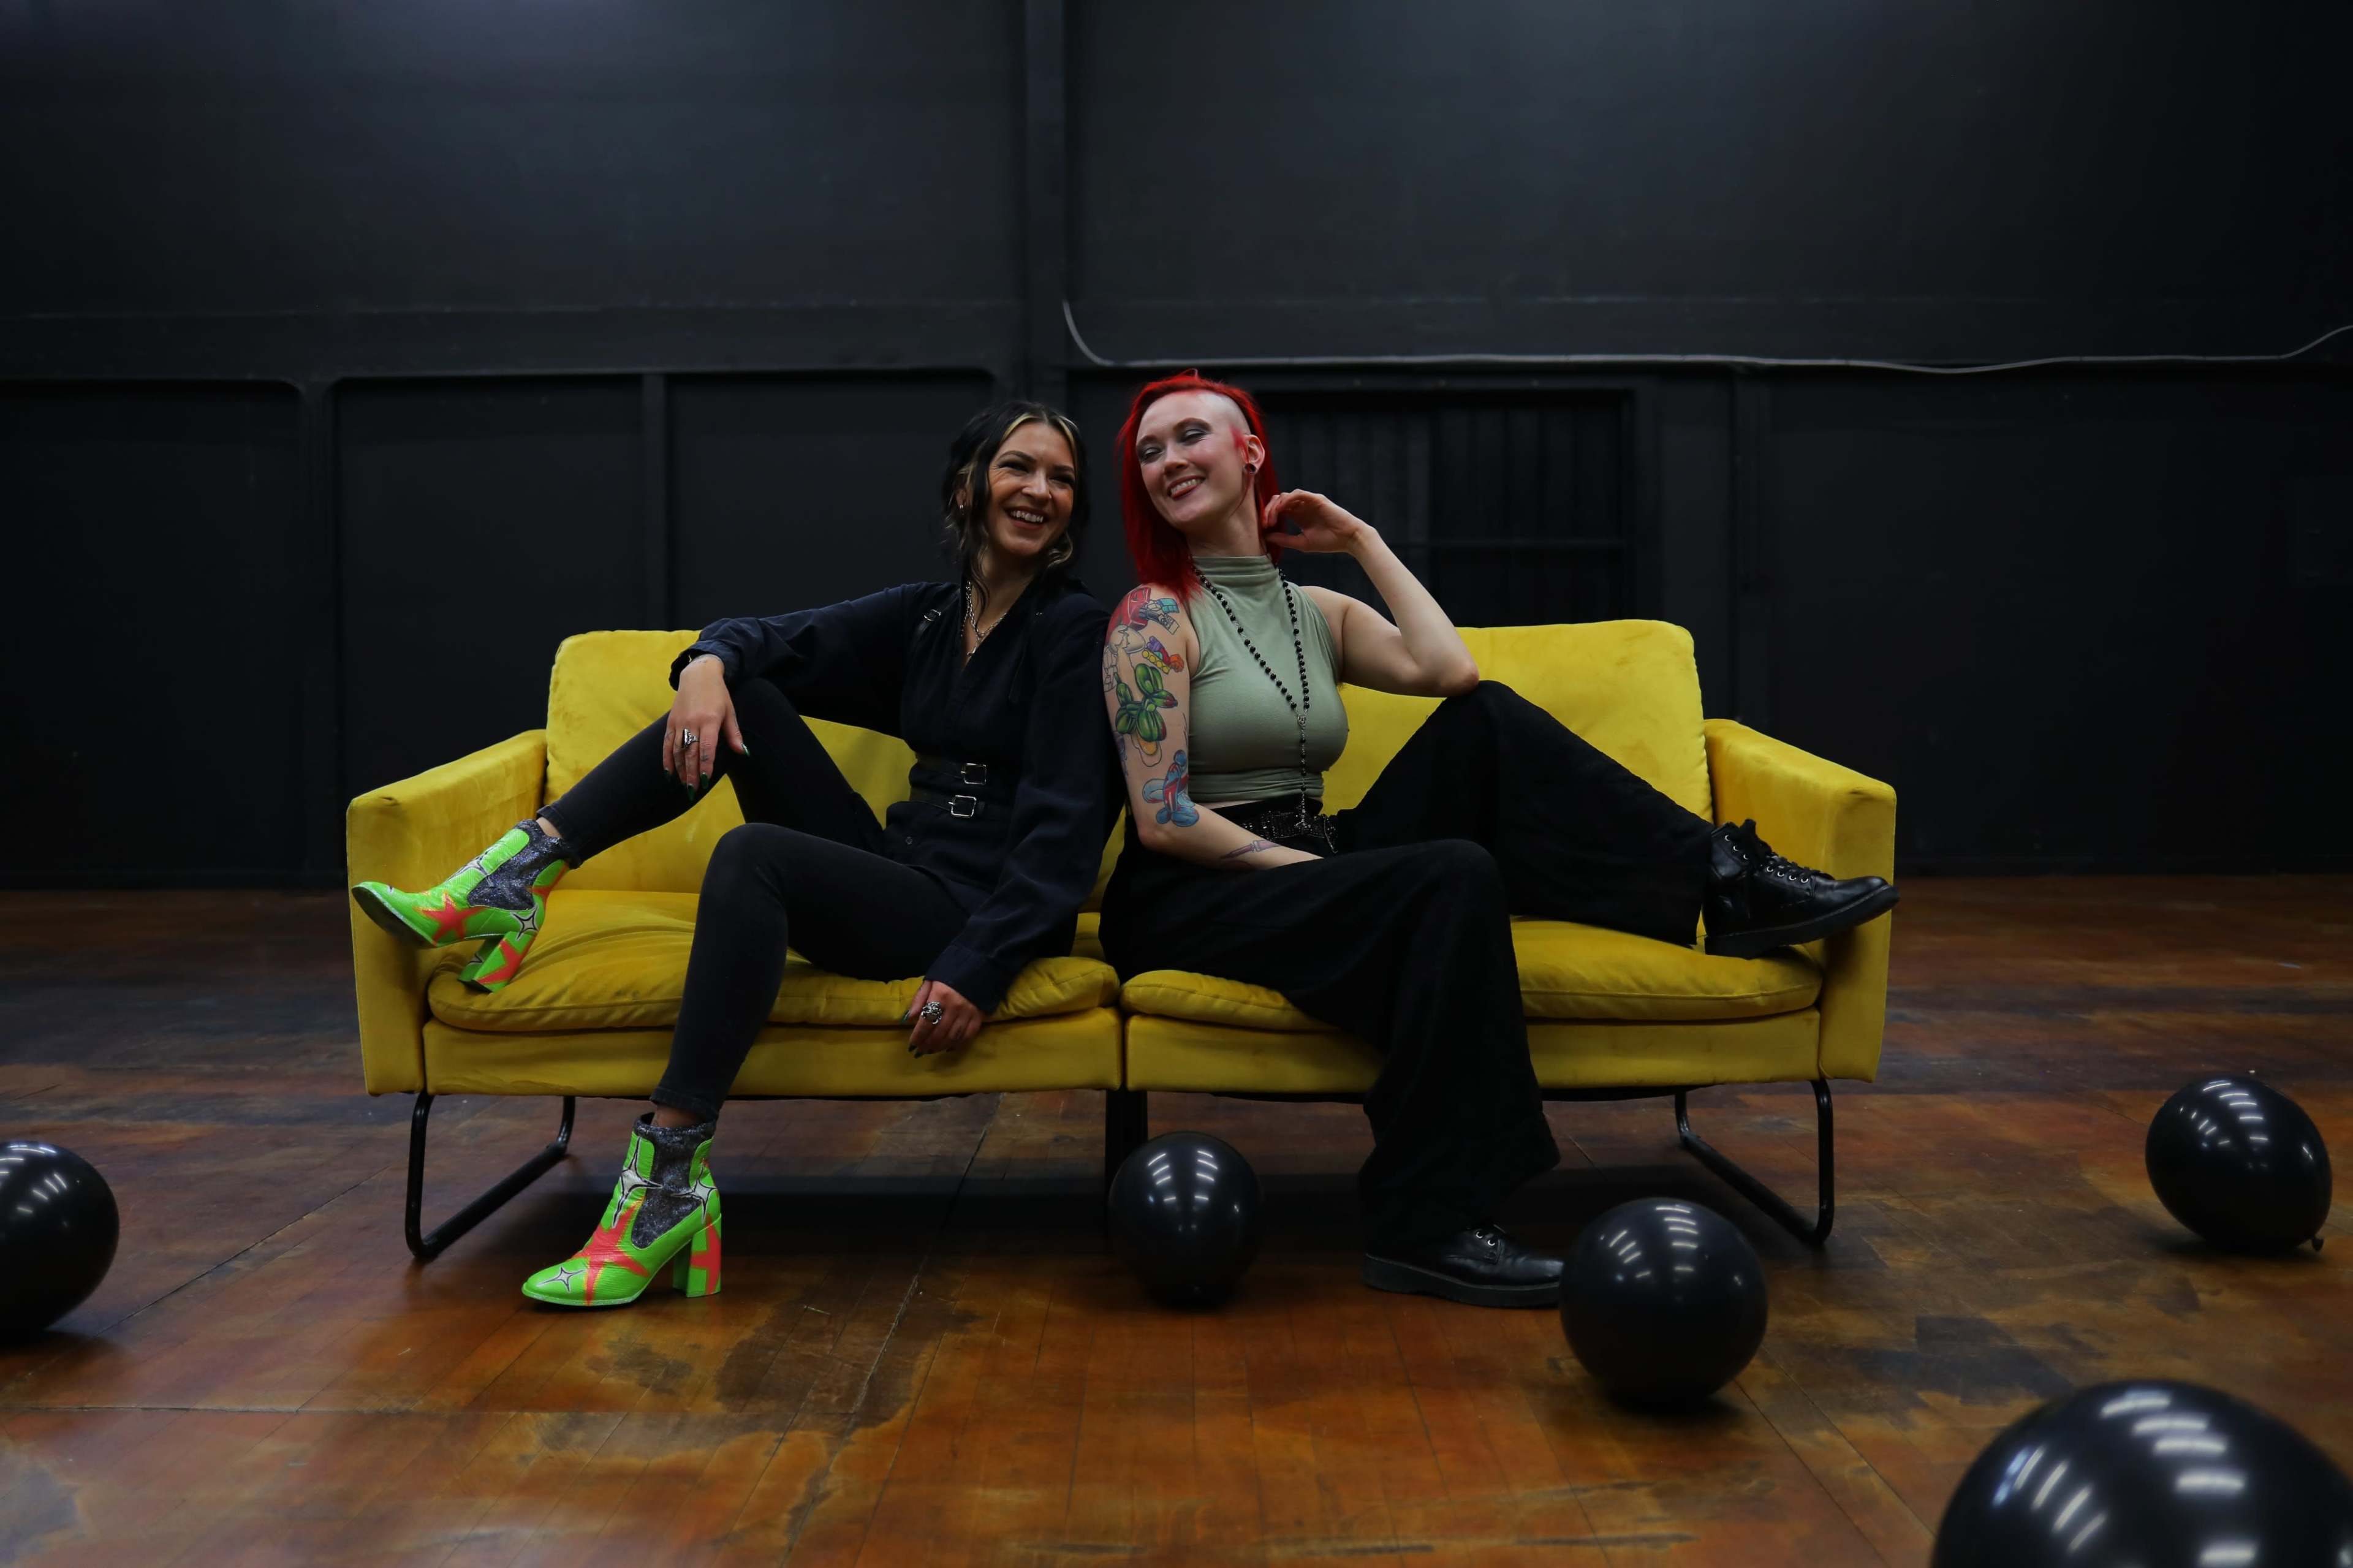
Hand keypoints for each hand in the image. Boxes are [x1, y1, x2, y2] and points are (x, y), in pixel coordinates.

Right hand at [664, 657, 745, 788]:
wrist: (698, 675)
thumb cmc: (718, 695)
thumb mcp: (730, 712)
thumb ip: (733, 734)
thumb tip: (743, 753)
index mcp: (709, 720)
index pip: (706, 748)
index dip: (705, 765)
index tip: (706, 781)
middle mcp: (692, 722)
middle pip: (690, 753)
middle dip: (691, 774)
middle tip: (693, 791)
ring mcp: (679, 722)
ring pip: (677, 751)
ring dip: (680, 770)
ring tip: (684, 785)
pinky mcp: (670, 722)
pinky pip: (667, 744)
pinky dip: (667, 760)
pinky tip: (669, 773)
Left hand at [904, 978, 983, 1055]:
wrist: (980, 963)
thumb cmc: (951, 971)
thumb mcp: (931, 980)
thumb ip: (919, 999)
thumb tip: (909, 1018)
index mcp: (940, 996)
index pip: (926, 1022)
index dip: (918, 1035)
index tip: (912, 1043)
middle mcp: (954, 1007)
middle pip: (938, 1033)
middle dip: (927, 1044)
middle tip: (920, 1050)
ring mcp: (968, 1013)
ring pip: (952, 1037)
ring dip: (940, 1046)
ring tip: (932, 1050)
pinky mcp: (979, 1016)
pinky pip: (968, 1036)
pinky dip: (958, 1044)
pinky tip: (949, 1048)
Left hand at [1261, 490, 1371, 554]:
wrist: (1348, 539)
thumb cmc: (1329, 542)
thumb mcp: (1302, 543)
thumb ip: (1284, 539)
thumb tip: (1266, 537)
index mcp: (1298, 515)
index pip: (1278, 510)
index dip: (1268, 516)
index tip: (1264, 528)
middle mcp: (1302, 506)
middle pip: (1278, 501)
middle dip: (1268, 510)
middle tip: (1265, 523)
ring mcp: (1309, 501)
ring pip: (1285, 496)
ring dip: (1275, 506)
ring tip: (1271, 518)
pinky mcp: (1316, 499)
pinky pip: (1297, 494)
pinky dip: (1287, 500)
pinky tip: (1281, 509)